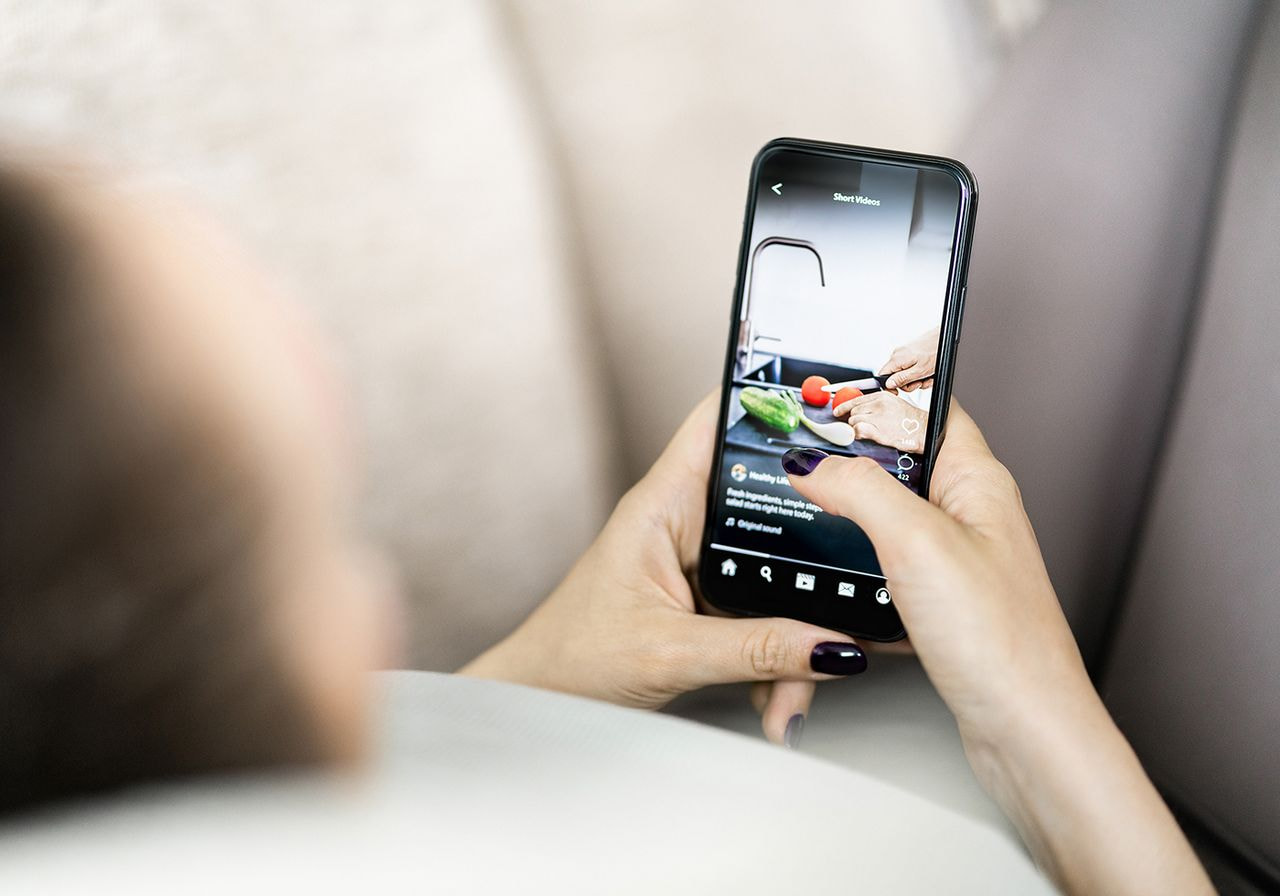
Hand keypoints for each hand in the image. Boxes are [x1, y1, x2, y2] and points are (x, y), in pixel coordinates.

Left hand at [461, 391, 867, 745]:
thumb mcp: (670, 653)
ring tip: (788, 698)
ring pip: (780, 575)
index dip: (770, 397)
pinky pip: (768, 615)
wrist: (544, 703)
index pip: (719, 420)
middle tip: (845, 606)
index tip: (829, 404)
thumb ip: (756, 650)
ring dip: (797, 637)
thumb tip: (833, 647)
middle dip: (814, 562)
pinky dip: (778, 660)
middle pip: (773, 508)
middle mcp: (685, 522)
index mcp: (664, 503)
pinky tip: (774, 697)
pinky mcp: (711, 600)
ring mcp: (702, 562)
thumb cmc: (573, 657)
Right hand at [781, 402, 1210, 894]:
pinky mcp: (936, 603)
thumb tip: (811, 462)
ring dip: (845, 513)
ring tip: (804, 503)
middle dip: (848, 452)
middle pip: (900, 459)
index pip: (929, 404)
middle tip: (798, 445)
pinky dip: (850, 563)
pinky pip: (881, 564)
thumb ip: (860, 489)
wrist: (1025, 733)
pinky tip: (826, 574)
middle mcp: (968, 513)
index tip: (829, 382)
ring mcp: (952, 560)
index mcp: (977, 480)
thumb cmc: (1002, 643)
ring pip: (885, 515)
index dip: (882, 386)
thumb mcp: (918, 543)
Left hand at [833, 391, 927, 451]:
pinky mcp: (878, 432)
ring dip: (856, 428)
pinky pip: (857, 431)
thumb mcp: (893, 403)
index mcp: (881, 397)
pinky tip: (864, 435)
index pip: (855, 400)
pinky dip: (857, 434)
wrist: (923, 430)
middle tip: (861, 426)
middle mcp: (878, 405)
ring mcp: (878, 418)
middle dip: (854, 420)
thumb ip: (876, 405)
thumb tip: (860, 410)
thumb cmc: (909, 419)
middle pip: (853, 412)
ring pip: (853, 422)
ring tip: (868, 431)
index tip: (837, 412)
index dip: (843, 407)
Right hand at [877, 327, 938, 391]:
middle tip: (920, 382)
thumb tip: (889, 384)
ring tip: (927, 376)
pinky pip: (911, 367)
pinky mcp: (911, 352)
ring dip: (917, 378)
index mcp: (897, 359)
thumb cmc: (935, 351)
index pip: (882, 376)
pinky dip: (920, 371)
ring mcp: (904, 353)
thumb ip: (902, 379)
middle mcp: (898, 354)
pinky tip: (928, 371)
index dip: (889, 387)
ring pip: (905, 373)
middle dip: (909, 383)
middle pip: (895, 376)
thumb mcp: (919, 371)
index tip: (898, 392)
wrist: (943, 339)